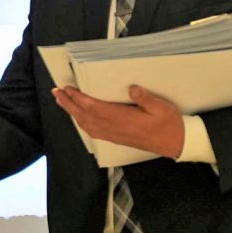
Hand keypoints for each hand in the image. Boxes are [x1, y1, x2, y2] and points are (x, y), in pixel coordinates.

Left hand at [52, 84, 184, 158]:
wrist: (175, 144)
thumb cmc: (169, 123)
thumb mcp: (162, 107)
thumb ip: (146, 99)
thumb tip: (131, 88)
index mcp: (123, 119)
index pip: (95, 108)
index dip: (79, 99)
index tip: (68, 89)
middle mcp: (114, 128)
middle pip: (85, 116)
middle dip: (69, 104)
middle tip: (56, 92)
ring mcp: (114, 135)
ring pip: (87, 124)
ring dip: (72, 112)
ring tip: (62, 101)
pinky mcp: (115, 138)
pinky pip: (93, 131)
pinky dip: (81, 122)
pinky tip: (77, 117)